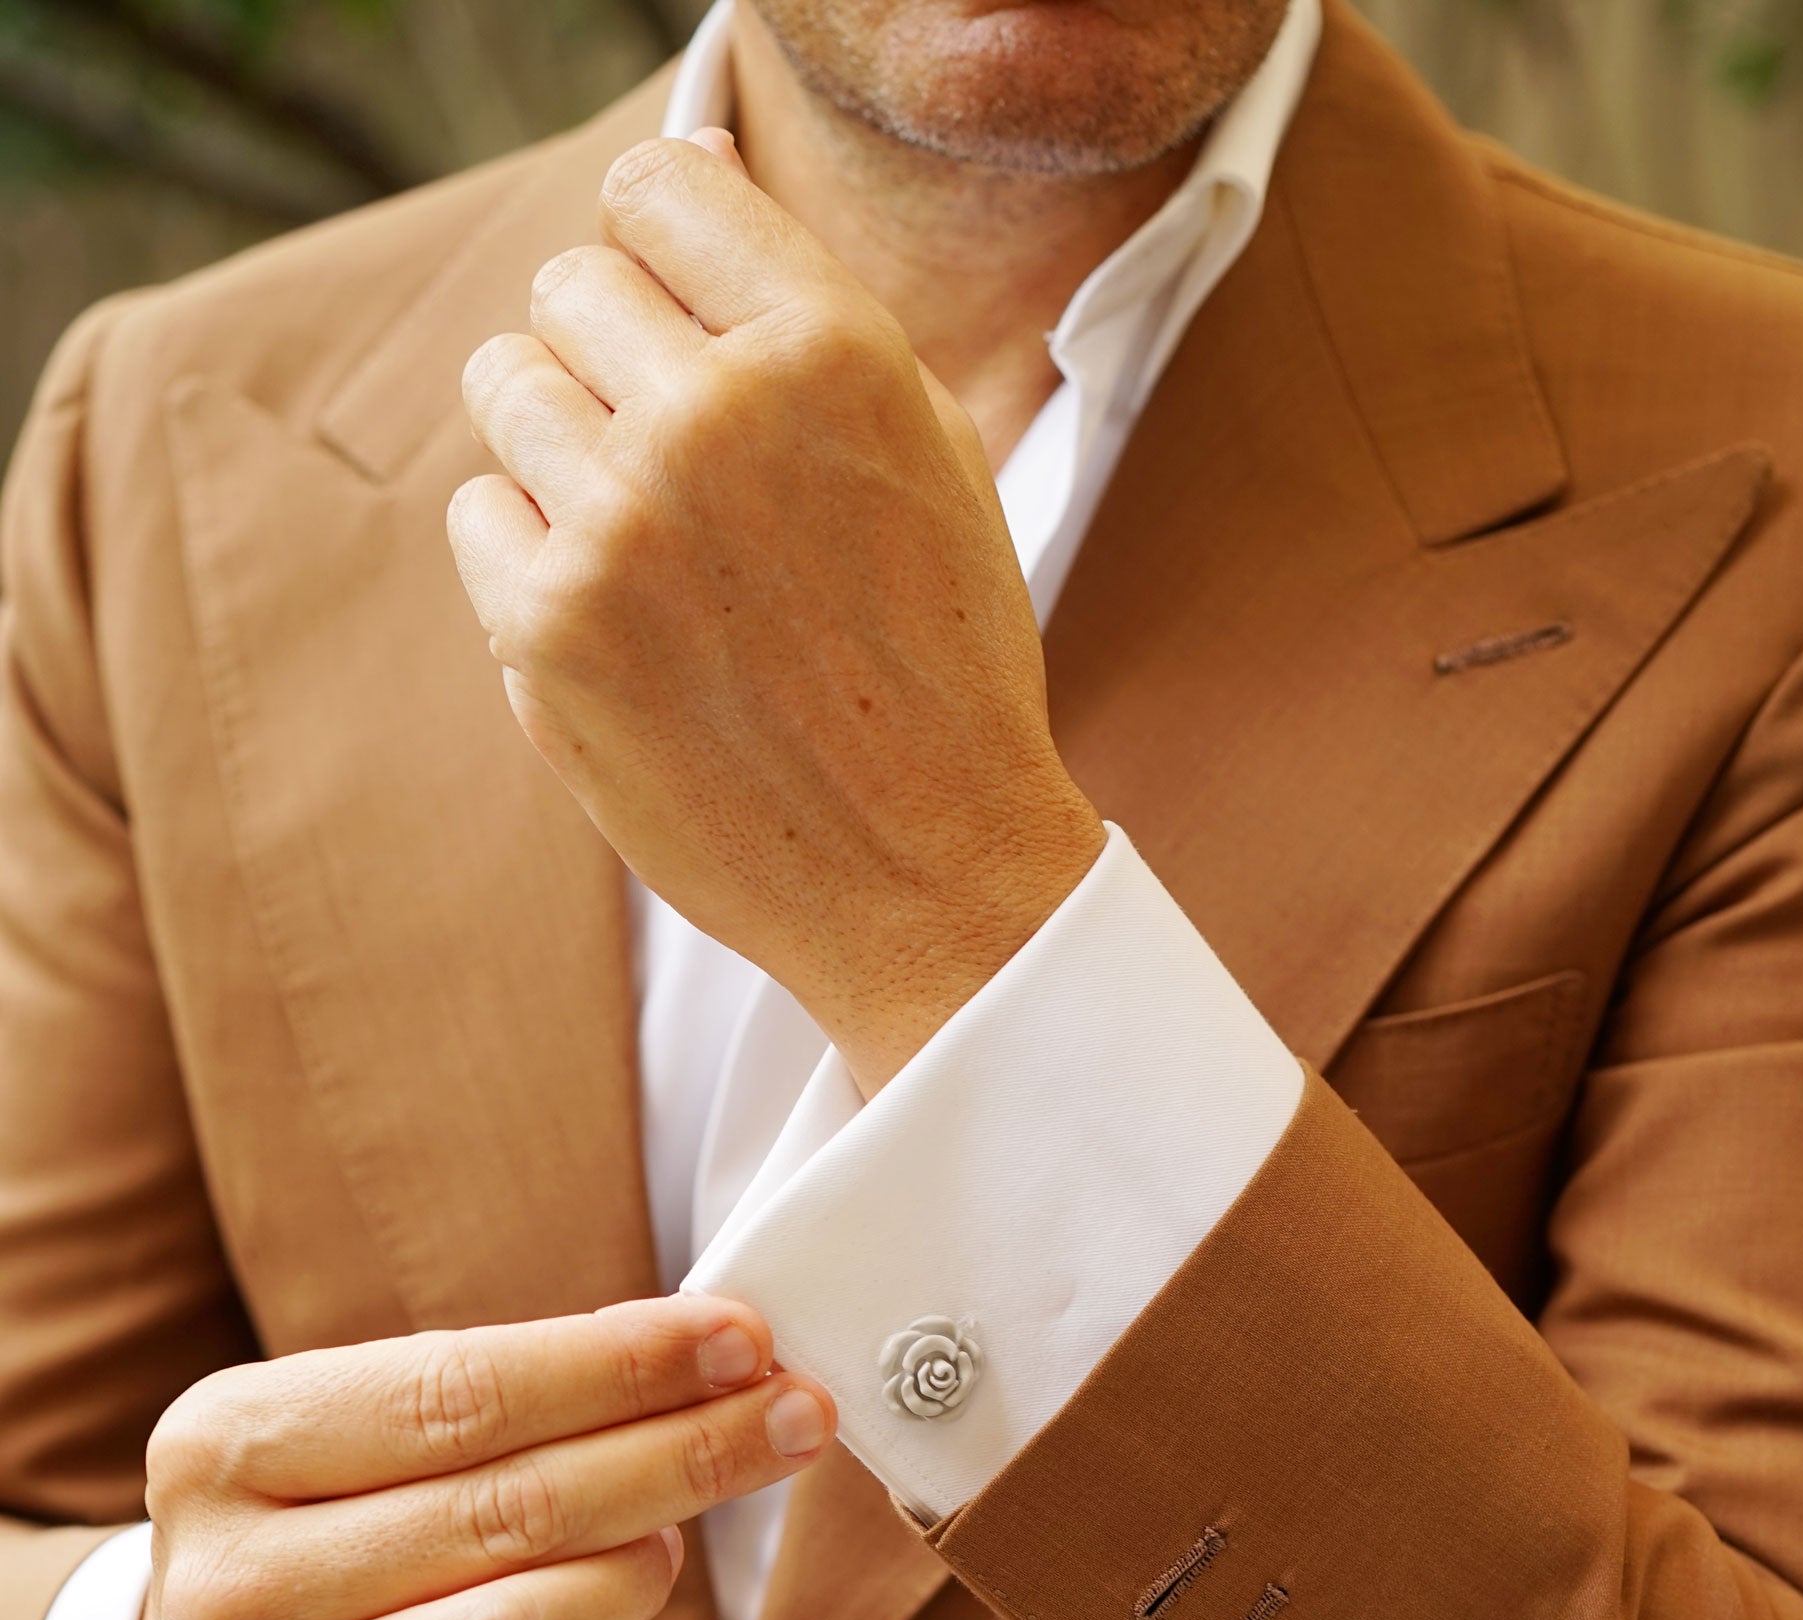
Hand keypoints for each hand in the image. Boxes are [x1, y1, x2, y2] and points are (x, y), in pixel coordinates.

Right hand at [134, 1298, 832, 1619]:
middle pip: (505, 1509)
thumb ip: (494, 1398)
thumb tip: (703, 1359)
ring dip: (634, 1576)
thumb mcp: (352, 1436)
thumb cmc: (322, 1535)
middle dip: (676, 1455)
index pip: (457, 1394)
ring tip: (675, 1542)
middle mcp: (228, 1581)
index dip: (614, 1366)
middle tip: (792, 1419)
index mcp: (224, 1446)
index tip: (740, 1340)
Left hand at [448, 132, 1104, 1095]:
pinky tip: (625, 623)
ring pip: (504, 383)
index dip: (664, 255)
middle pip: (570, 286)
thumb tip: (688, 172)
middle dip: (613, 358)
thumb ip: (805, 306)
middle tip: (681, 467)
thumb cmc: (938, 663)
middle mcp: (715, 416)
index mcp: (831, 348)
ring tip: (652, 544)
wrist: (929, 878)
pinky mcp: (547, 628)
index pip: (657, 187)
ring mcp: (619, 523)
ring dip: (561, 448)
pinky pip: (478, 513)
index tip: (688, 326)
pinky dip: (531, 559)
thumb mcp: (927, 450)